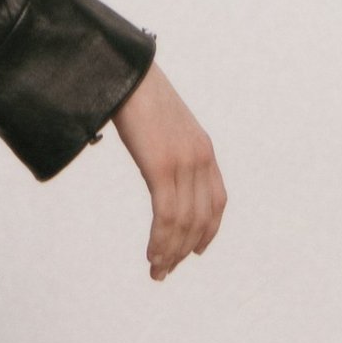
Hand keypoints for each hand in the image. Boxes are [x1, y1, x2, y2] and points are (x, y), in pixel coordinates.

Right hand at [111, 62, 225, 280]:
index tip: (193, 251)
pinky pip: (167, 215)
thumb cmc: (133, 92)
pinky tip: (152, 254)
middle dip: (184, 250)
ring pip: (184, 223)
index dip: (208, 231)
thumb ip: (163, 143)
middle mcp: (200, 158)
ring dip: (171, 252)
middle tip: (165, 272)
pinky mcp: (162, 166)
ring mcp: (183, 162)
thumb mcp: (159, 123)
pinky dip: (161, 240)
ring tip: (156, 271)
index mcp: (202, 147)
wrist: (125, 70)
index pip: (216, 201)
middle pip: (201, 219)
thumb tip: (150, 154)